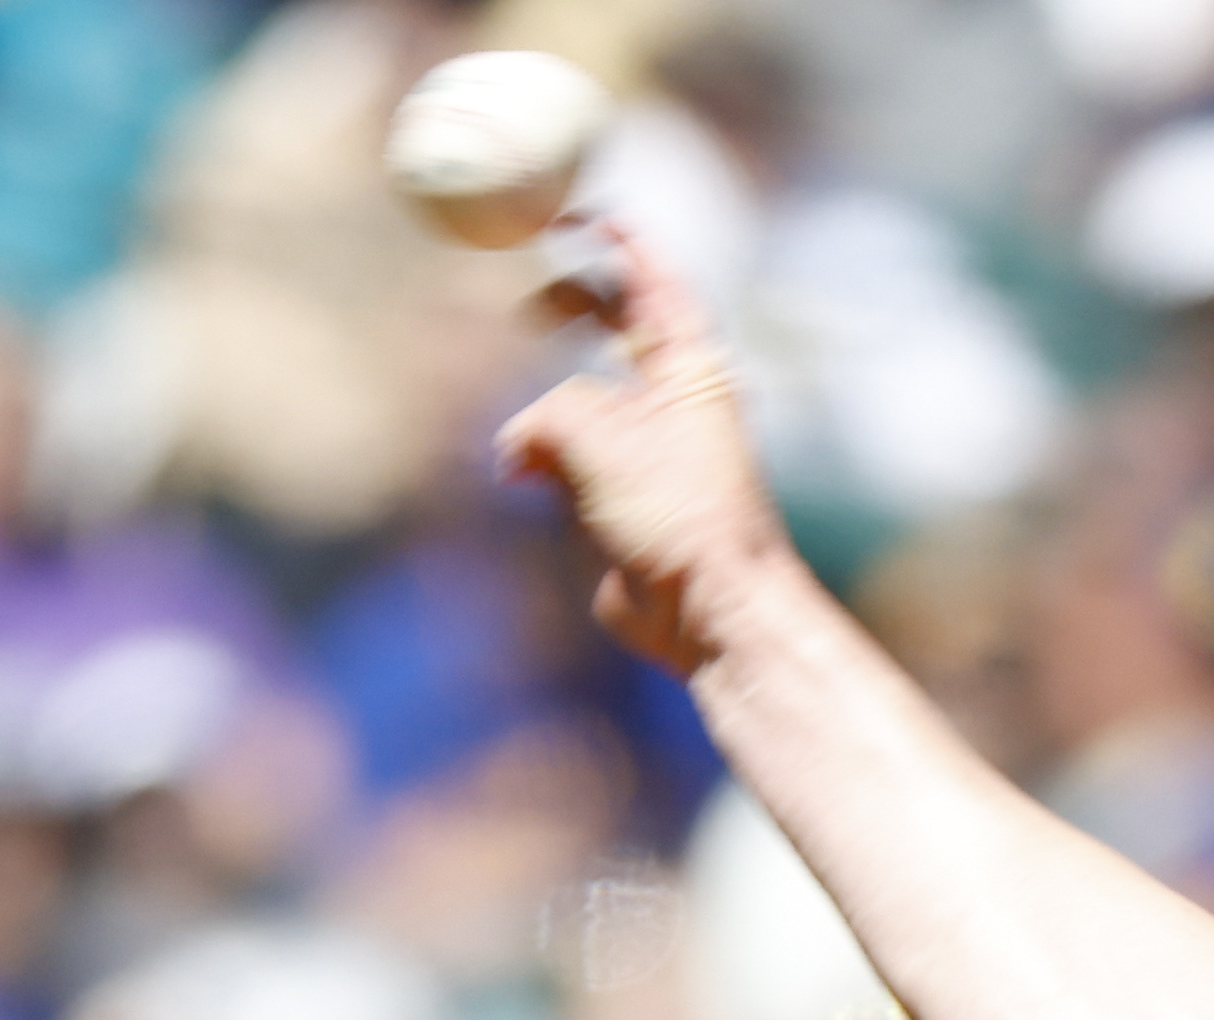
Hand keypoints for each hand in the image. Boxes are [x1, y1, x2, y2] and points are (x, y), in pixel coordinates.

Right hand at [495, 224, 791, 676]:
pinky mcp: (622, 502)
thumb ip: (547, 415)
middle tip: (526, 302)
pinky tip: (516, 472)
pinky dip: (538, 459)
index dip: (619, 244)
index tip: (580, 215)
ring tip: (504, 401)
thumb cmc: (680, 514)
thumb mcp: (600, 439)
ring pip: (581, 402)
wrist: (709, 609)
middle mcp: (672, 403)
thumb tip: (517, 447)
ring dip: (542, 404)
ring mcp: (646, 453)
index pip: (656, 283)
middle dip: (571, 310)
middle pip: (617, 333)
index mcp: (690, 368)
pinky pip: (569, 462)